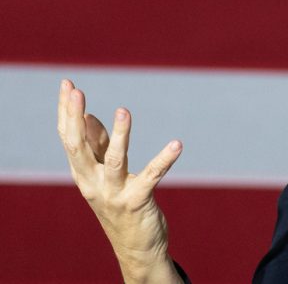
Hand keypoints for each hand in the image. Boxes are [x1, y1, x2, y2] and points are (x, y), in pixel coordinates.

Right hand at [57, 79, 182, 282]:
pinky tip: (177, 144)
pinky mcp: (138, 201)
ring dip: (118, 135)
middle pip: (78, 147)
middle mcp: (92, 183)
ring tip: (123, 110)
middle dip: (75, 117)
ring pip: (113, 160)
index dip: (66, 111)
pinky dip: (165, 159)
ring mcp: (114, 193)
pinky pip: (152, 176)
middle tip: (77, 91)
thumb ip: (98, 147)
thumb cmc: (120, 205)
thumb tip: (90, 117)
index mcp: (82, 174)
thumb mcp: (104, 176)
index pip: (68, 137)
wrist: (136, 248)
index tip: (67, 84)